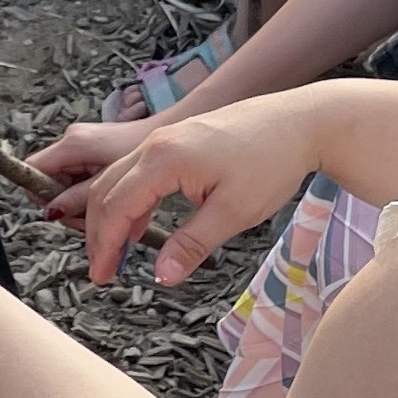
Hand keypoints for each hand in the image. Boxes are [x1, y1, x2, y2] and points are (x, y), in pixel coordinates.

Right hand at [25, 111, 149, 223]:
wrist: (184, 125)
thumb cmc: (161, 149)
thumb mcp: (120, 182)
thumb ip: (82, 199)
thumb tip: (52, 213)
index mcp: (75, 144)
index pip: (34, 169)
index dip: (42, 196)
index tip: (68, 217)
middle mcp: (75, 141)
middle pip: (51, 182)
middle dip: (71, 210)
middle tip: (97, 225)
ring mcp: (86, 147)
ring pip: (69, 186)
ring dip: (86, 210)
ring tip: (116, 224)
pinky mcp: (98, 153)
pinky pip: (85, 182)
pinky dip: (98, 201)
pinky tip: (124, 216)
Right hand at [84, 95, 315, 292]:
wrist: (300, 122)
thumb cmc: (271, 162)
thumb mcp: (234, 212)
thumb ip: (192, 244)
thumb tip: (162, 276)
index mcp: (163, 159)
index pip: (116, 206)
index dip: (104, 244)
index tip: (101, 276)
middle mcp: (155, 144)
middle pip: (106, 189)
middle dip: (98, 232)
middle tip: (103, 270)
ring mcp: (164, 139)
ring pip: (118, 179)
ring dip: (112, 216)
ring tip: (117, 253)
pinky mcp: (177, 141)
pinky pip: (139, 172)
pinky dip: (131, 200)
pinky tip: (140, 225)